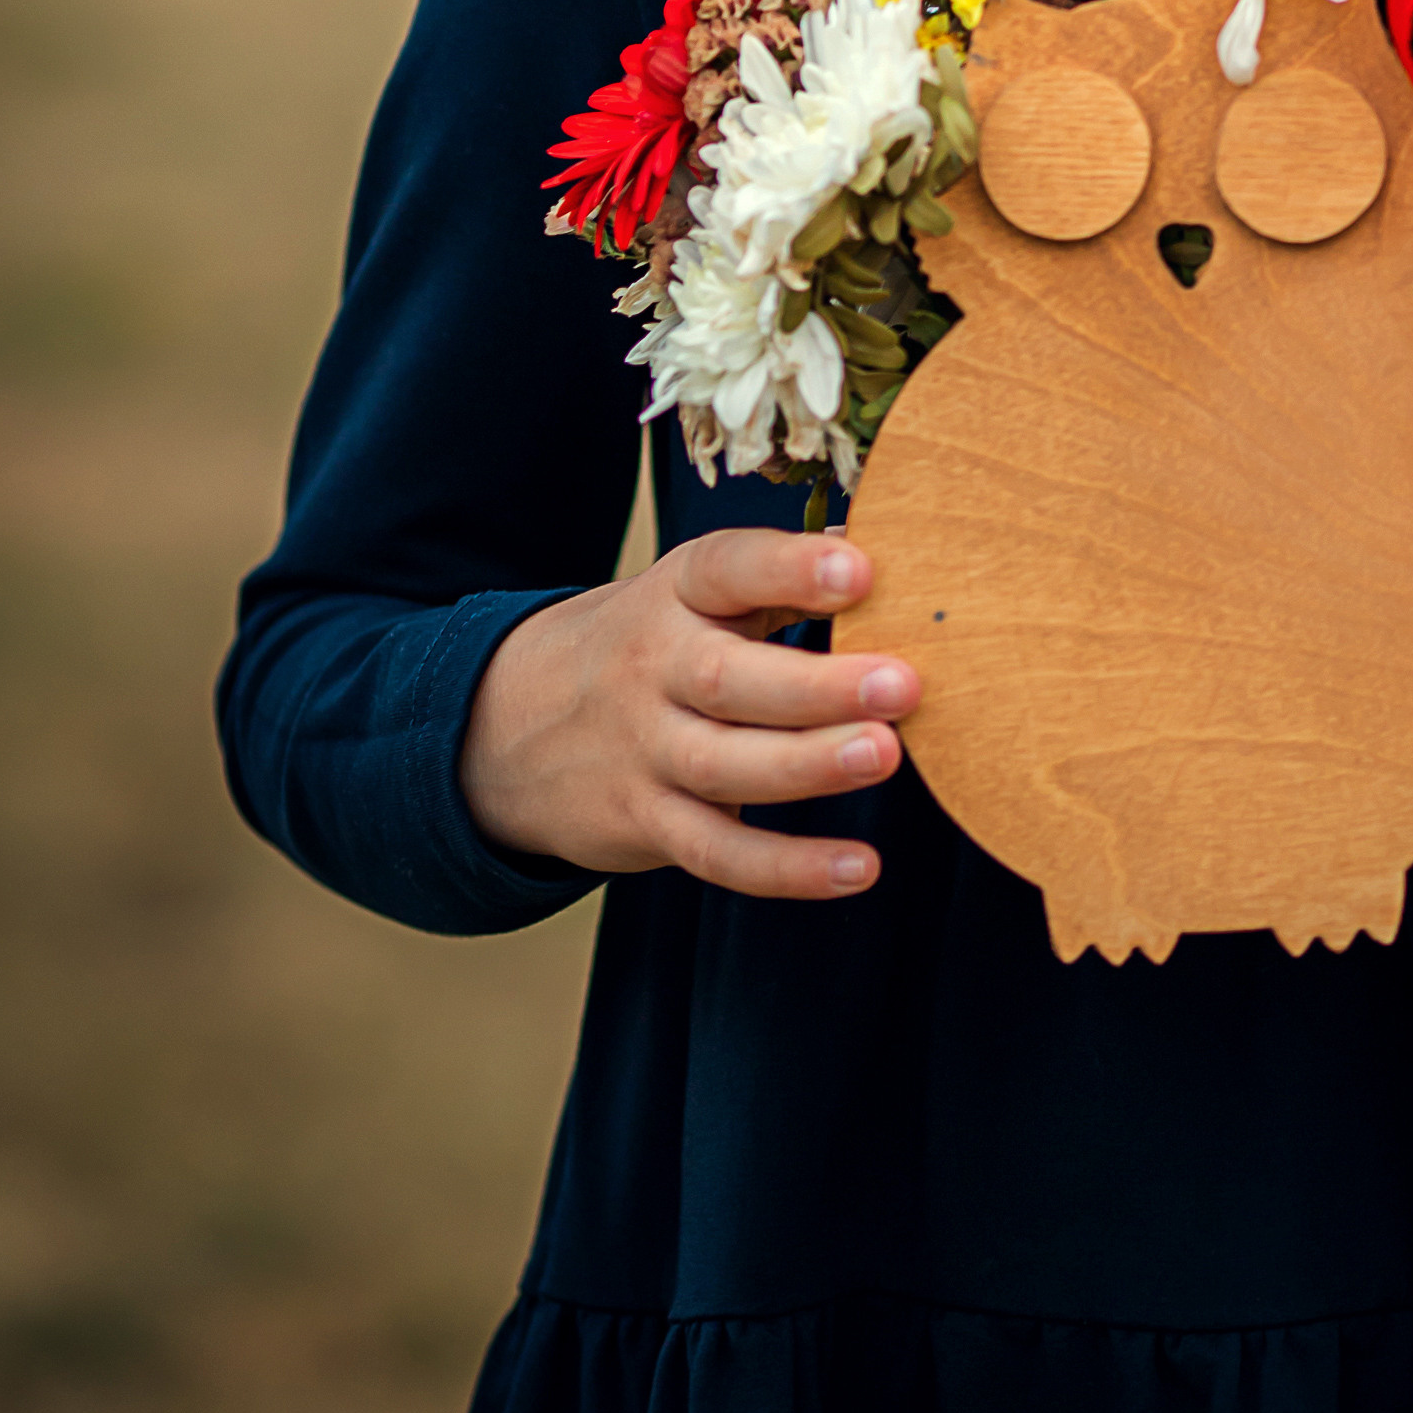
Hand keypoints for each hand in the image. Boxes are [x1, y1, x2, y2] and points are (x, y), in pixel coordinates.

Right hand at [460, 527, 918, 897]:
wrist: (509, 724)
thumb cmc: (649, 643)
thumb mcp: (694, 594)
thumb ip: (786, 576)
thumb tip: (895, 544)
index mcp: (675, 593)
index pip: (728, 569)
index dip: (791, 568)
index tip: (861, 571)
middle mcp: (653, 668)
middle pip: (729, 678)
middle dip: (817, 685)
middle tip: (903, 684)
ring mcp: (644, 751)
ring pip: (724, 765)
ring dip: (808, 766)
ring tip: (883, 755)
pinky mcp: (646, 824)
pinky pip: (717, 853)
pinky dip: (786, 867)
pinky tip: (859, 869)